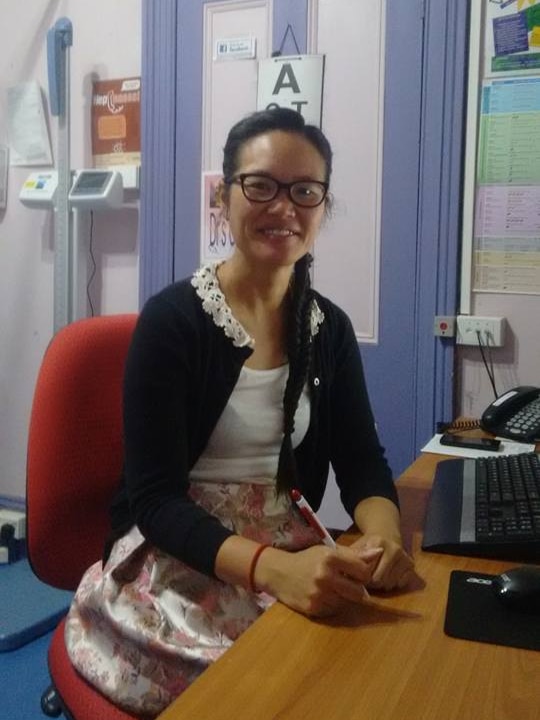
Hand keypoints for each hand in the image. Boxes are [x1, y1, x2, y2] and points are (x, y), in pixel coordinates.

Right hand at [255, 544, 382, 617]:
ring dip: (343, 598)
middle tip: (346, 583)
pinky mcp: (313, 608)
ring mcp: (319, 594)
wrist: (278, 573)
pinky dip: (332, 605)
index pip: (364, 572)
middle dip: (356, 589)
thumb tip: (379, 552)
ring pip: (347, 603)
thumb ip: (354, 554)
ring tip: (332, 589)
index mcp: (330, 558)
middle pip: (359, 592)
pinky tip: (322, 596)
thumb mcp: (328, 551)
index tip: (355, 573)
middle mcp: (325, 576)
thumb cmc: (307, 559)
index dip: (363, 574)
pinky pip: (334, 611)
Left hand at [350, 533, 413, 590]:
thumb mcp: (356, 546)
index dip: (360, 577)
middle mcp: (394, 548)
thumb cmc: (368, 544)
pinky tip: (388, 575)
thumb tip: (342, 573)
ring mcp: (404, 556)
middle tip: (367, 578)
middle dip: (371, 583)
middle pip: (379, 580)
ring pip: (390, 584)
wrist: (386, 533)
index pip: (367, 571)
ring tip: (377, 575)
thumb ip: (350, 558)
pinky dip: (393, 584)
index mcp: (377, 543)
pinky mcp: (411, 564)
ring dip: (382, 584)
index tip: (357, 576)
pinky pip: (401, 584)